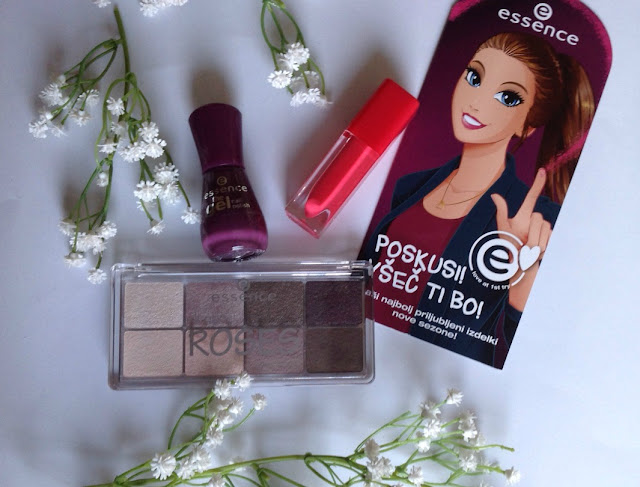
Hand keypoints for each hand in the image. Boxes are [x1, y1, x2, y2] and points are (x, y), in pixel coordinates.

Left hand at [490, 168, 552, 310]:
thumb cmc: (509, 247)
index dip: (537, 184)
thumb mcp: (503, 229)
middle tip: (523, 244)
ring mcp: (545, 228)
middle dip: (532, 232)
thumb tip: (494, 195)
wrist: (519, 265)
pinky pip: (550, 237)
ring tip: (528, 249)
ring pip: (545, 228)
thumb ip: (502, 212)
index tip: (542, 170)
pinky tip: (537, 252)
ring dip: (536, 241)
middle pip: (539, 217)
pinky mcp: (552, 237)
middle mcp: (535, 220)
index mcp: (524, 216)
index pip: (531, 197)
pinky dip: (541, 246)